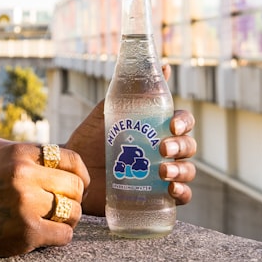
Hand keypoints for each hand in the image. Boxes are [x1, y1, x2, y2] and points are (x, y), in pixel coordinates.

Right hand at [0, 143, 89, 261]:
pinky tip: (42, 238)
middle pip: (75, 187)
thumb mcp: (0, 164)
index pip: (70, 159)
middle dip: (73, 201)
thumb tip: (77, 173)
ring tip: (50, 224)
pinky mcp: (27, 232)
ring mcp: (25, 203)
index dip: (81, 175)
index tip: (79, 187)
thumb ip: (33, 163)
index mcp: (18, 153)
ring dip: (67, 222)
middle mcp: (23, 174)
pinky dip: (58, 239)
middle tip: (61, 211)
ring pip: (73, 212)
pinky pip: (64, 235)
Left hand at [64, 65, 196, 215]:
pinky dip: (183, 193)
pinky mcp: (156, 196)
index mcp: (156, 129)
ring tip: (163, 172)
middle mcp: (163, 152)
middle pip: (188, 146)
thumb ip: (130, 91)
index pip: (182, 122)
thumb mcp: (107, 113)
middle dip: (181, 146)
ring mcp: (161, 175)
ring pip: (188, 170)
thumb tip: (163, 64)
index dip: (184, 122)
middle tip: (162, 148)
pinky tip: (172, 189)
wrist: (72, 172)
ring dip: (182, 170)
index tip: (172, 125)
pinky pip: (181, 196)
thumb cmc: (90, 139)